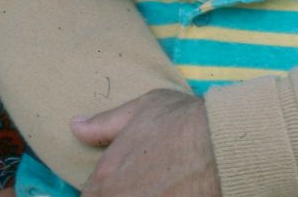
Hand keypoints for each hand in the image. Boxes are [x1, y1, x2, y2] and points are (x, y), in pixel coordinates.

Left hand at [70, 88, 220, 196]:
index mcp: (104, 176)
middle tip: (145, 183)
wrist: (222, 143)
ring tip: (160, 187)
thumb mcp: (141, 109)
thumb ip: (104, 124)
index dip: (104, 190)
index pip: (90, 196)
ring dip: (143, 194)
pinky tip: (175, 192)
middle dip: (123, 193)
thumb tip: (75, 126)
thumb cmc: (182, 121)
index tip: (120, 183)